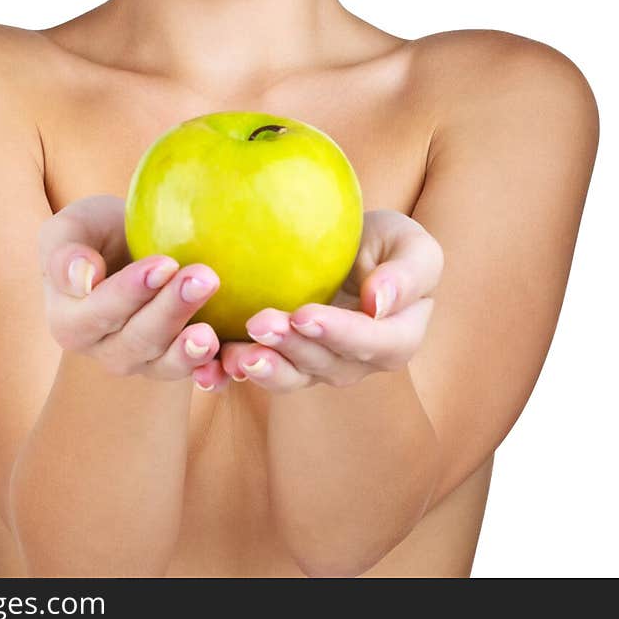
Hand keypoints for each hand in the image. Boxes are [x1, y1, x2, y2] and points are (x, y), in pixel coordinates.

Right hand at [39, 194, 222, 381]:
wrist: (132, 244)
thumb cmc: (97, 232)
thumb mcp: (70, 228)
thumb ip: (63, 253)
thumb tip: (81, 278)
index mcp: (71, 321)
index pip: (100, 312)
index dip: (131, 292)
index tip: (163, 264)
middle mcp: (106, 350)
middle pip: (138, 339)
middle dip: (172, 310)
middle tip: (204, 278)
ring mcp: (144, 361)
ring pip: (166, 363)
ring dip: (190, 349)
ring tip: (212, 333)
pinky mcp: (179, 361)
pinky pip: (196, 375)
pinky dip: (212, 373)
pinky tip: (231, 364)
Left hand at [190, 209, 443, 393]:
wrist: (348, 245)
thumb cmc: (386, 242)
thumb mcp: (410, 244)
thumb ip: (408, 273)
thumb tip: (381, 303)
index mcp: (396, 336)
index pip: (376, 343)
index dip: (341, 334)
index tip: (306, 315)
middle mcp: (356, 360)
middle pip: (327, 365)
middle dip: (292, 348)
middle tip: (259, 323)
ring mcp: (317, 364)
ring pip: (292, 376)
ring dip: (264, 368)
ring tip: (235, 354)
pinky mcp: (282, 358)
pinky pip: (260, 371)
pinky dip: (233, 373)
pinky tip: (209, 366)